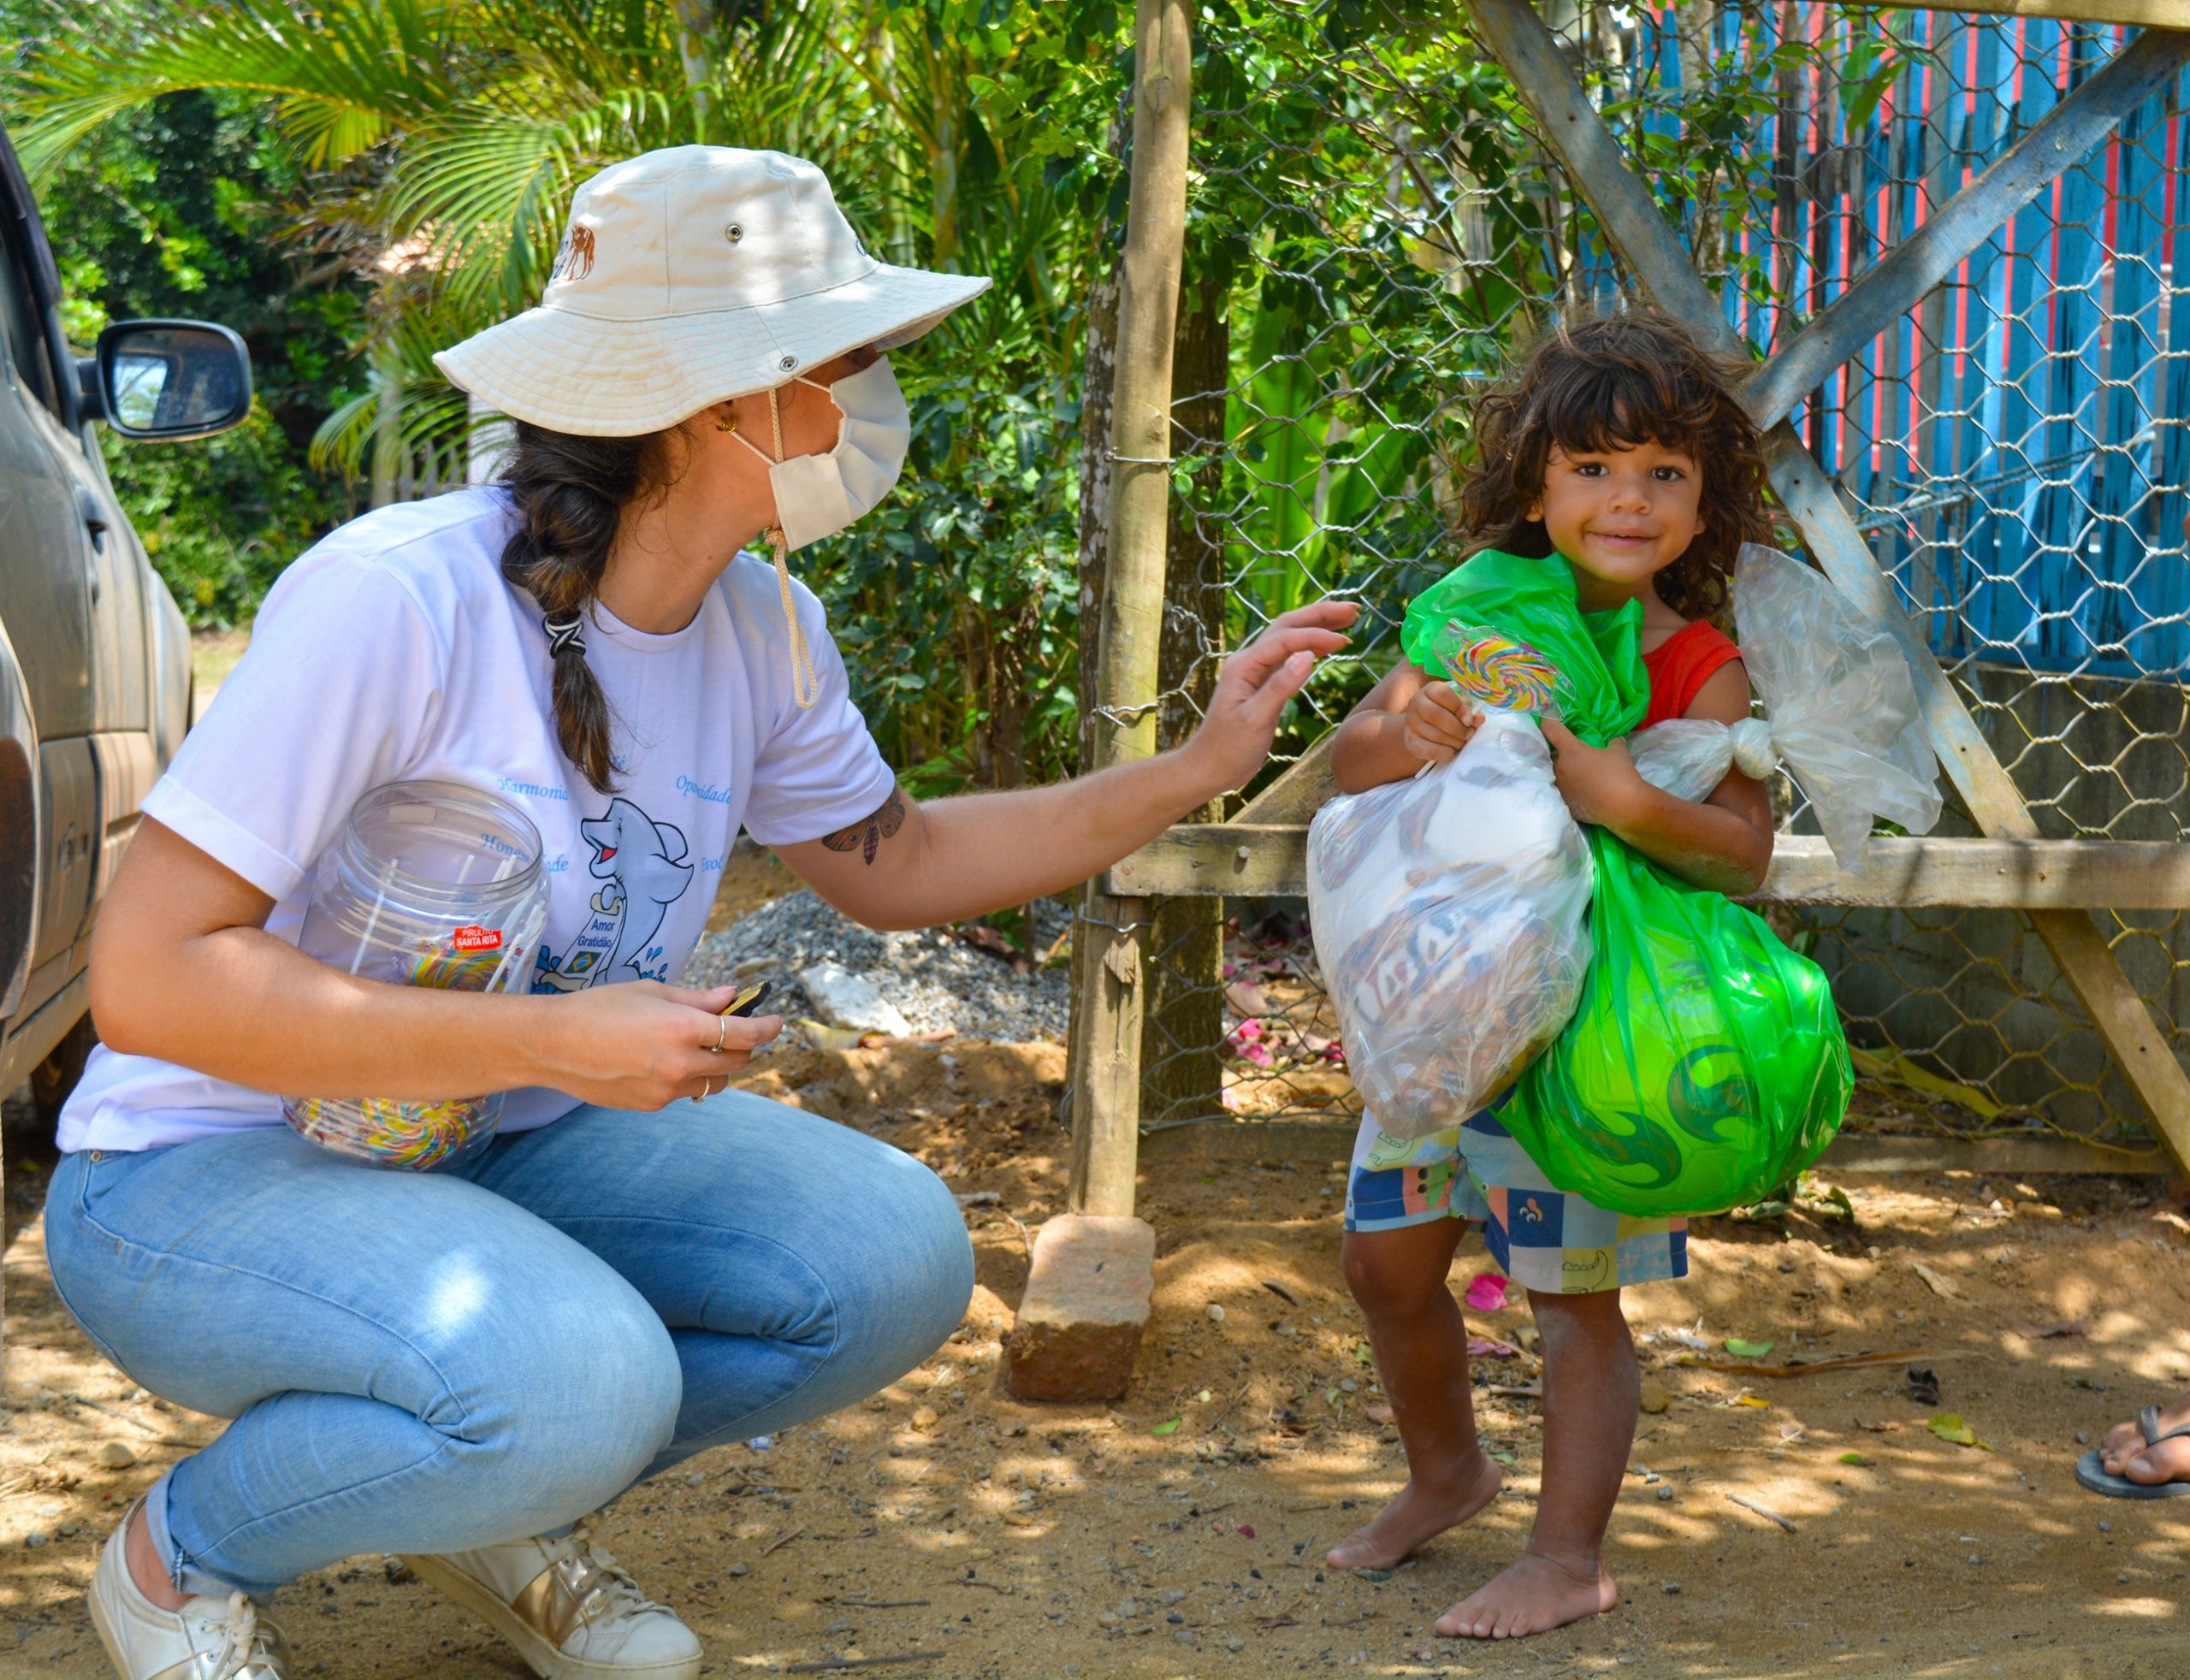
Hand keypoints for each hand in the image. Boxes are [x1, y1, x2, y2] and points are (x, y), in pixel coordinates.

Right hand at [529, 980, 783, 1110]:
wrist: (552, 1045)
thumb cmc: (599, 1008)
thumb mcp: (652, 992)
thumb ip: (697, 999)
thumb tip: (730, 998)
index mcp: (682, 1028)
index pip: (744, 1034)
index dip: (767, 1028)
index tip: (777, 1021)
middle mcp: (680, 1063)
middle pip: (736, 1062)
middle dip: (742, 1047)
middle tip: (735, 1030)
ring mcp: (666, 1090)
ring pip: (714, 1082)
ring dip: (717, 1066)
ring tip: (698, 1046)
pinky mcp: (651, 1106)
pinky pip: (685, 1093)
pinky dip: (687, 1078)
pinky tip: (664, 1061)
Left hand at [1182, 599, 1358, 795]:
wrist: (1210, 767)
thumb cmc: (1228, 747)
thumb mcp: (1255, 719)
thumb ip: (1280, 687)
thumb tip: (1308, 656)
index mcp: (1244, 665)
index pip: (1285, 639)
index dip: (1315, 635)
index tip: (1344, 640)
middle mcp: (1249, 661)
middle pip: (1287, 626)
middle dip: (1320, 615)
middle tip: (1353, 608)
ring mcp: (1256, 671)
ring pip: (1290, 638)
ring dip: (1317, 626)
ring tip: (1348, 618)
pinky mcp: (1264, 684)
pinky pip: (1289, 657)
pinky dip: (1311, 647)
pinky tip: (1328, 646)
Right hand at [1401, 680, 1482, 765]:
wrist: (1423, 728)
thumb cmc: (1446, 714)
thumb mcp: (1458, 708)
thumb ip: (1469, 713)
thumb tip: (1480, 719)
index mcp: (1430, 690)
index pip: (1443, 694)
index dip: (1459, 708)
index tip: (1470, 721)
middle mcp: (1416, 703)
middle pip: (1436, 714)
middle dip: (1457, 728)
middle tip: (1468, 735)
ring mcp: (1410, 723)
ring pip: (1434, 734)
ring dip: (1453, 742)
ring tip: (1460, 742)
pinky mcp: (1409, 741)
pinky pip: (1427, 749)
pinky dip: (1443, 752)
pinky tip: (1450, 751)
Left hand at [1540, 719, 1649, 829]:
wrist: (1625, 806)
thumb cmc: (1620, 774)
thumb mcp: (1619, 751)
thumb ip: (1613, 742)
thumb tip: (1615, 739)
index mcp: (1570, 751)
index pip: (1550, 728)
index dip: (1548, 719)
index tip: (1549, 716)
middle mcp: (1559, 768)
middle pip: (1551, 754)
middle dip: (1559, 752)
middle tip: (1572, 752)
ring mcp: (1560, 787)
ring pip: (1555, 774)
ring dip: (1563, 772)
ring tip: (1577, 773)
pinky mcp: (1565, 803)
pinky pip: (1563, 792)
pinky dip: (1570, 790)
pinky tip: (1581, 791)